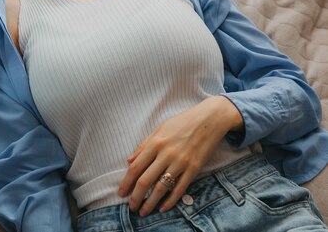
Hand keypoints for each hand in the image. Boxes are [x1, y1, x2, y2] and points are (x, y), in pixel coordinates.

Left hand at [117, 96, 242, 216]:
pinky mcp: (194, 169)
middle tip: (131, 208)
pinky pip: (180, 188)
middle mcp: (166, 154)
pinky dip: (171, 200)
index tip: (121, 193)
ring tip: (144, 211)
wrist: (210, 119)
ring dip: (151, 202)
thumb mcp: (159, 129)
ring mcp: (181, 163)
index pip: (136, 168)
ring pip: (162, 188)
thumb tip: (129, 161)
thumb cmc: (182, 123)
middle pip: (146, 181)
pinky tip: (163, 208)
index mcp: (155, 143)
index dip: (126, 182)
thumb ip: (143, 146)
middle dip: (136, 197)